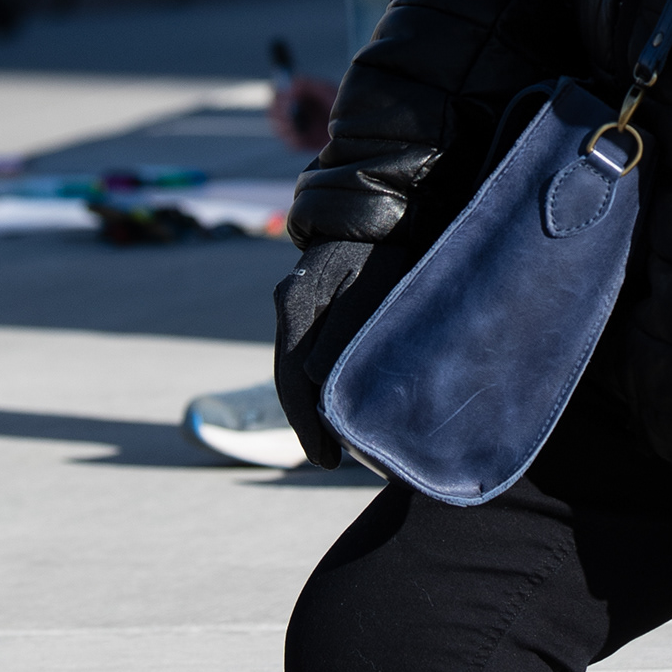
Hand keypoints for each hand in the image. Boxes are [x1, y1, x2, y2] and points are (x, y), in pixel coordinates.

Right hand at [273, 237, 374, 468]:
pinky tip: (332, 405)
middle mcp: (288, 305)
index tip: (324, 459)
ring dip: (308, 407)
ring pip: (294, 368)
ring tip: (330, 445)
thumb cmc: (384, 249)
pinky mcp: (310, 305)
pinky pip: (306, 353)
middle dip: (305, 423)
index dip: (305, 424)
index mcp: (295, 303)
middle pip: (287, 378)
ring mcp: (295, 304)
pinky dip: (316, 384)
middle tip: (327, 461)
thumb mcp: (371, 288)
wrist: (379, 210)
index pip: (291, 377)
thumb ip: (345, 330)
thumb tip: (317, 379)